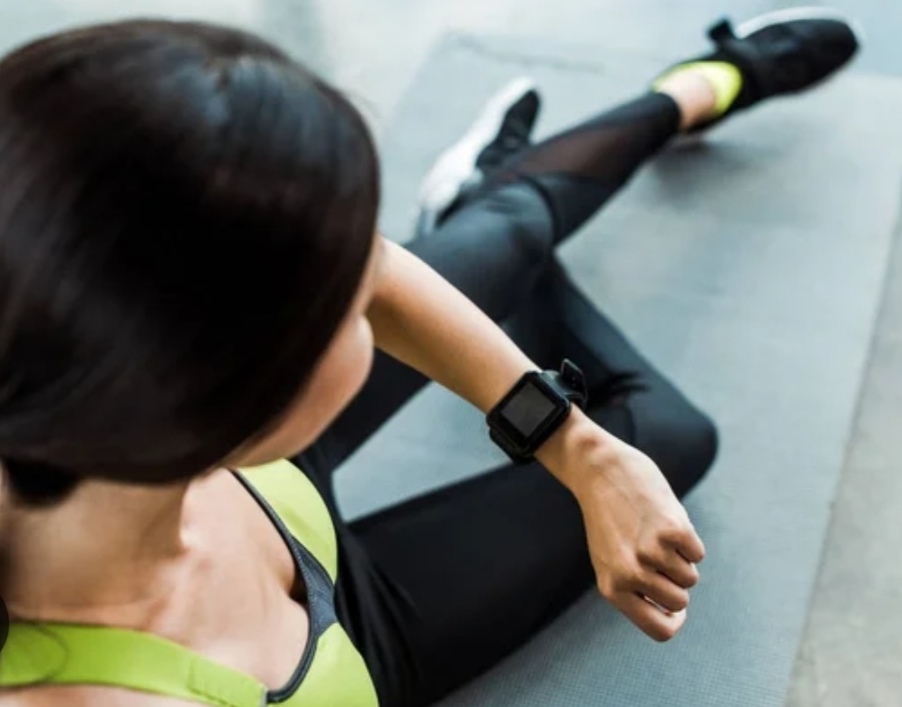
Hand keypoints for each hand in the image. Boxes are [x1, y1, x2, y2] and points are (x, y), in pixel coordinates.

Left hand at [538, 415, 705, 641]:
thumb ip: (634, 589)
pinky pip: (697, 553)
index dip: (674, 620)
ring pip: (691, 577)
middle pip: (680, 603)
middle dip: (676, 582)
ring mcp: (651, 553)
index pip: (660, 631)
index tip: (675, 607)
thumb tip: (675, 611)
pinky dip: (688, 539)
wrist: (599, 470)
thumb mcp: (610, 559)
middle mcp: (630, 575)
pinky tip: (664, 519)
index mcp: (612, 588)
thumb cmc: (609, 516)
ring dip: (681, 558)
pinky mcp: (672, 530)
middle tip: (657, 554)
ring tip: (656, 534)